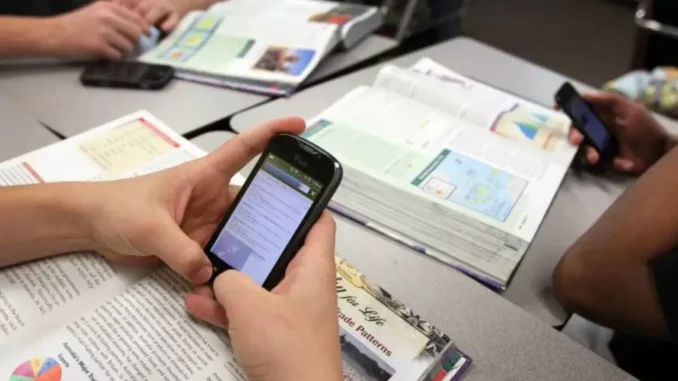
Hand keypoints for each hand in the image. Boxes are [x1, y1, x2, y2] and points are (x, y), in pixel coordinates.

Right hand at [45, 2, 150, 58]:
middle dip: (136, 41)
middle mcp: (108, 17)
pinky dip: (113, 56)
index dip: (145, 28)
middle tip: (131, 44)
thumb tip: (139, 25)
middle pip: (136, 33)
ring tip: (112, 47)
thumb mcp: (96, 11)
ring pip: (128, 46)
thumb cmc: (75, 24)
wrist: (54, 33)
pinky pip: (117, 55)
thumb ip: (115, 14)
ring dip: (123, 50)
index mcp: (109, 7)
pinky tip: (105, 52)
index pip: (137, 18)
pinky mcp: (98, 46)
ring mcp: (104, 31)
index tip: (148, 34)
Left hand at [83, 117, 304, 283]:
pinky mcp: (196, 245)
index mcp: (204, 176)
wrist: (91, 226)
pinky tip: (242, 283)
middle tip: (302, 229)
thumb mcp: (149, 226)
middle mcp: (212, 198)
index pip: (244, 149)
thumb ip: (179, 250)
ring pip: (241, 233)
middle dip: (276, 212)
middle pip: (253, 201)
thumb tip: (209, 273)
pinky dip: (230, 268)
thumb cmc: (117, 207)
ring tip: (276, 262)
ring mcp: (206, 223)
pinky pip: (221, 256)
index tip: (299, 126)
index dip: (272, 134)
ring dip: (253, 246)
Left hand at [114, 0, 207, 30]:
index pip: (129, 2)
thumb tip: (107, 10)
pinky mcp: (177, 15)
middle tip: (126, 31)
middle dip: (134, 17)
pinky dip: (169, 23)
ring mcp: (165, 7)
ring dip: (150, 19)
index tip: (113, 19)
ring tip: (145, 31)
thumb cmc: (155, 9)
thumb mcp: (140, 7)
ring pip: (157, 10)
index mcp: (142, 0)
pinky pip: (173, 19)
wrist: (182, 2)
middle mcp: (153, 2)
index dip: (121, 8)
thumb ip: (126, 9)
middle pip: (141, 7)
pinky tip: (164, 29)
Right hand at [184, 212, 342, 380]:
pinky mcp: (274, 332)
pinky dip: (226, 307)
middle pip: (278, 249)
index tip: (275, 191)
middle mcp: (304, 283)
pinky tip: (196, 304)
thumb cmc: (288, 349)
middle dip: (247, 242)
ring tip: (199, 268)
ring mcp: (288, 309)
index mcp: (313, 267)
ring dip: (229, 277)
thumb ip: (230, 281)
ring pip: (258, 280)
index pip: (319, 222)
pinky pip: (249, 309)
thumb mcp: (250, 306)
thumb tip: (220, 277)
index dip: (303, 202)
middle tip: (221, 227)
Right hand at [566, 93, 673, 174]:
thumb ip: (610, 100)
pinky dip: (594, 160)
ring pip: (581, 145)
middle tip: (577, 140)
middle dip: (573, 133)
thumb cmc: (645, 129)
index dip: (568, 107)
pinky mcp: (601, 158)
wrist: (657, 154)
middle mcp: (598, 127)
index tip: (557, 109)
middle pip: (576, 128)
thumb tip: (585, 95)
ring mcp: (598, 143)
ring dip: (585, 150)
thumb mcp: (630, 109)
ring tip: (594, 156)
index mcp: (603, 114)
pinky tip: (604, 160)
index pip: (581, 108)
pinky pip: (589, 158)